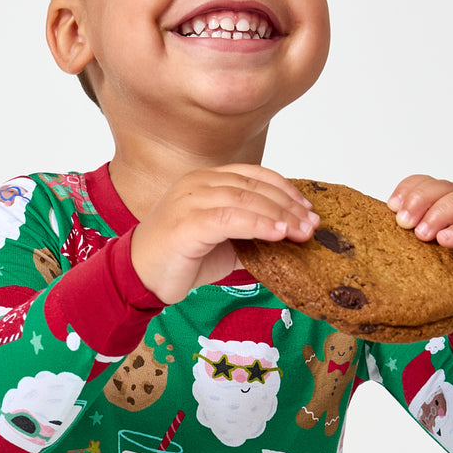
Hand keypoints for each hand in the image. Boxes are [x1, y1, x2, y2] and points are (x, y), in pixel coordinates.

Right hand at [130, 165, 318, 304]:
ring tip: (302, 232)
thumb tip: (290, 236)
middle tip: (312, 225)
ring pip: (245, 199)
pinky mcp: (186, 223)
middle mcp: (198, 183)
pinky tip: (278, 235)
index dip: (285, 190)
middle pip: (254, 186)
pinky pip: (230, 218)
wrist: (140, 276)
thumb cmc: (180, 258)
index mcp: (207, 180)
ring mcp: (190, 200)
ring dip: (279, 215)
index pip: (254, 175)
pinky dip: (258, 224)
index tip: (308, 209)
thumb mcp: (223, 242)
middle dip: (289, 205)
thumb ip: (250, 232)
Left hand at [387, 175, 452, 326]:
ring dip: (440, 212)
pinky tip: (444, 241)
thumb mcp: (416, 259)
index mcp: (438, 210)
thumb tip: (363, 241)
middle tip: (404, 222)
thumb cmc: (445, 280)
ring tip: (422, 234)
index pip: (424, 184)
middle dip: (420, 199)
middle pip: (443, 186)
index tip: (391, 206)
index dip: (408, 189)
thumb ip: (400, 244)